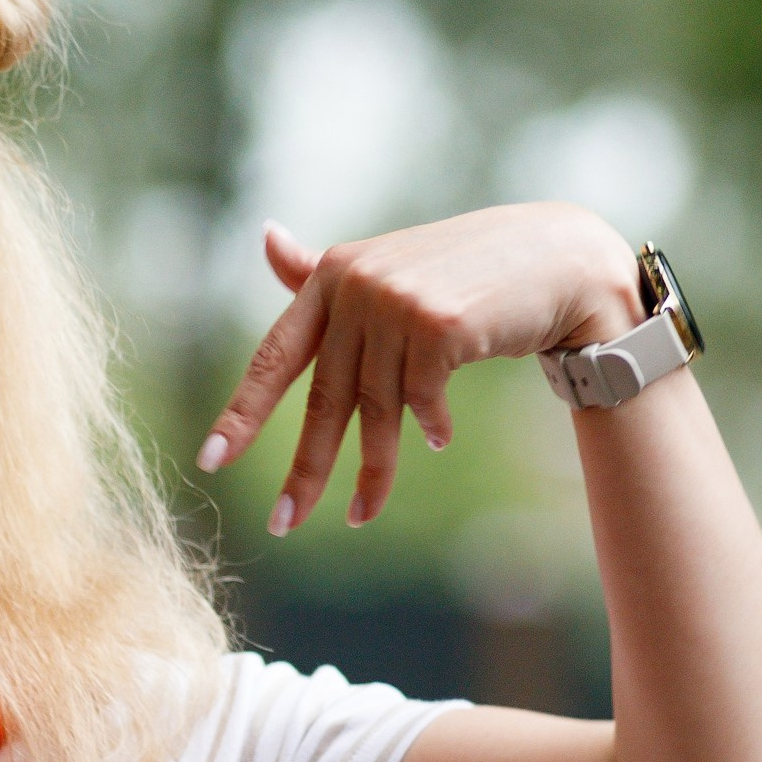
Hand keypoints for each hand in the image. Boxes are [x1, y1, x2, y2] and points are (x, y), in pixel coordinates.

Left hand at [196, 204, 644, 532]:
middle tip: (282, 524)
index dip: (242, 412)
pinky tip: (439, 439)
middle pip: (323, 399)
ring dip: (374, 469)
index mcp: (331, 275)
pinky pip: (421, 401)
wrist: (552, 257)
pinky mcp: (437, 325)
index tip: (210, 461)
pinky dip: (429, 427)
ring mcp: (396, 303)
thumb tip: (266, 237)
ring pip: (376, 410)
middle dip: (306, 468)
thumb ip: (321, 271)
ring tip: (362, 512)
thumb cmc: (464, 269)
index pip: (275, 356)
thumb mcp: (385, 267)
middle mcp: (356, 285)